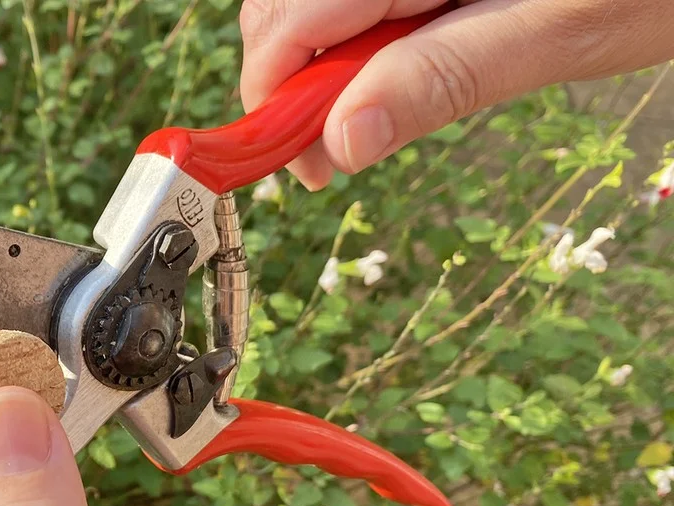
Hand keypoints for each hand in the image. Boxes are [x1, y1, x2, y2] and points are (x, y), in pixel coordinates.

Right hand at [239, 0, 673, 189]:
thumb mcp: (557, 36)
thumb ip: (443, 79)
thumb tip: (341, 144)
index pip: (287, 20)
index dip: (274, 96)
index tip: (297, 164)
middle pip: (282, 7)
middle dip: (290, 81)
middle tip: (333, 150)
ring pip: (307, 3)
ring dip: (319, 62)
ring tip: (366, 108)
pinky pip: (350, 1)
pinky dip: (351, 37)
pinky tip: (390, 62)